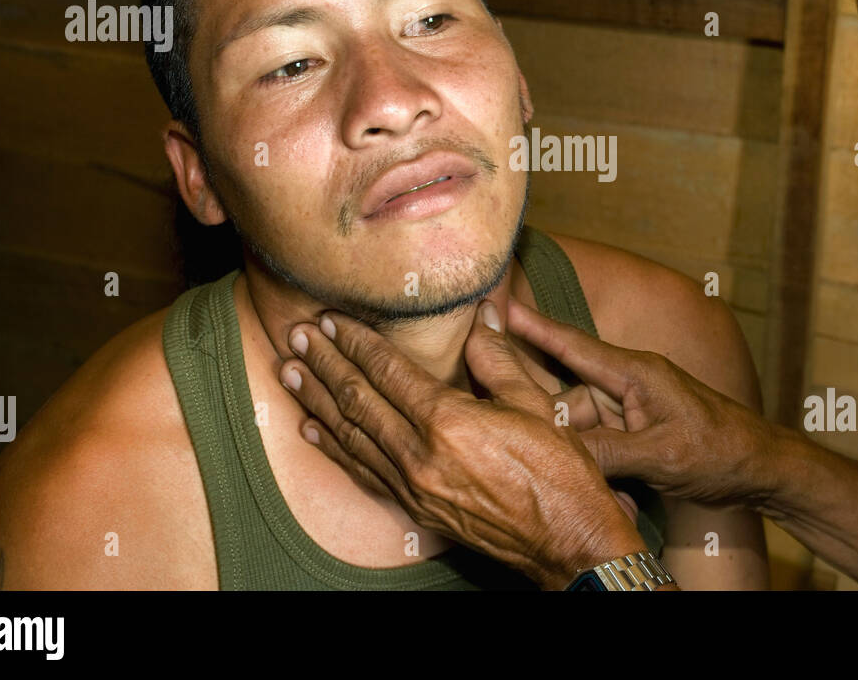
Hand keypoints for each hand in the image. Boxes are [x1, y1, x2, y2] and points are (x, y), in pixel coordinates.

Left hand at [283, 301, 647, 589]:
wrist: (566, 539)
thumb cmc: (558, 471)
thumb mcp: (535, 403)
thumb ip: (497, 358)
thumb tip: (483, 317)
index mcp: (449, 421)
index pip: (388, 371)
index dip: (357, 342)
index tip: (333, 320)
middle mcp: (421, 455)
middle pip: (358, 400)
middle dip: (324, 363)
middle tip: (298, 335)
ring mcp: (413, 486)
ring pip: (350, 436)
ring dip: (316, 400)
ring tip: (291, 372)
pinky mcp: (414, 509)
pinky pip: (362, 472)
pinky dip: (333, 448)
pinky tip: (312, 429)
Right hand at [508, 297, 777, 507]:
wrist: (761, 468)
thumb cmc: (721, 451)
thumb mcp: (661, 456)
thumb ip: (607, 454)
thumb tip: (554, 454)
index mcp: (634, 373)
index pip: (572, 345)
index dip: (532, 327)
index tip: (498, 305)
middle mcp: (628, 384)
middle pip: (569, 399)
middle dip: (554, 425)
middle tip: (532, 448)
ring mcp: (632, 409)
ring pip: (582, 427)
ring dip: (582, 456)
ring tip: (604, 484)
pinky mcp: (636, 431)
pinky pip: (600, 444)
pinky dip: (597, 465)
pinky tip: (610, 491)